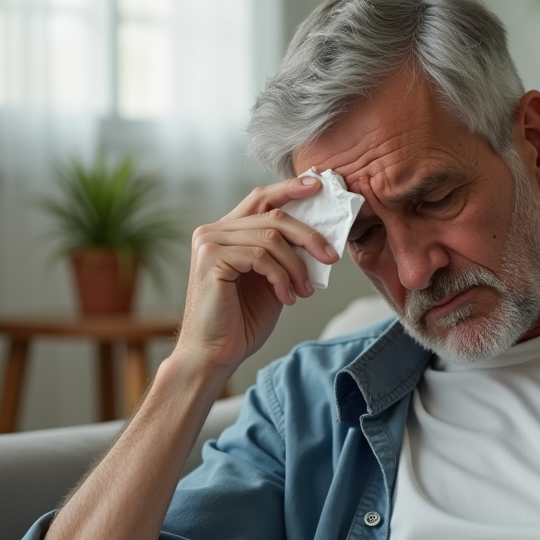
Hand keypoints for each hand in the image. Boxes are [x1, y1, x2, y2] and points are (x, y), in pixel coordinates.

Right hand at [174, 175, 339, 373]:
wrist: (216, 354)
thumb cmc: (242, 320)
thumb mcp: (274, 279)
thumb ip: (287, 254)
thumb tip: (321, 237)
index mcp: (227, 232)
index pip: (261, 198)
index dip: (291, 188)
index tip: (320, 185)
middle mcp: (214, 231)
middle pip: (273, 216)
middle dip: (309, 236)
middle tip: (330, 257)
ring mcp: (209, 242)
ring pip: (272, 238)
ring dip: (297, 267)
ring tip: (303, 291)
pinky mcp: (210, 258)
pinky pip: (261, 257)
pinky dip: (281, 277)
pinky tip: (286, 298)